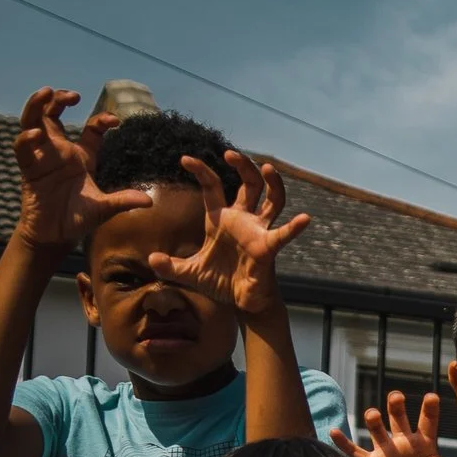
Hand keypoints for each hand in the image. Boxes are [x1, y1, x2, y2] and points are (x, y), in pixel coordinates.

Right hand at [10, 87, 150, 251]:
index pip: (91, 130)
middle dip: (59, 99)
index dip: (101, 120)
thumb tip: (149, 201)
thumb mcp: (104, 208)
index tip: (115, 120)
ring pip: (33, 122)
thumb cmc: (78, 219)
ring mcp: (43, 157)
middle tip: (73, 95)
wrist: (56, 236)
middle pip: (53, 115)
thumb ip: (123, 200)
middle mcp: (60, 151)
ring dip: (37, 106)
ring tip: (46, 93)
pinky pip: (22, 148)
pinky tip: (36, 134)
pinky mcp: (29, 168)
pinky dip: (26, 139)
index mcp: (82, 156)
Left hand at [145, 150, 310, 316]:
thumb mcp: (190, 272)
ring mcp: (258, 231)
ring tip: (268, 168)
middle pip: (248, 183)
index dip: (201, 170)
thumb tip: (152, 258)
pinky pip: (283, 235)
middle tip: (230, 154)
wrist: (241, 302)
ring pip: (271, 199)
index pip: (213, 186)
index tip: (185, 159)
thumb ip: (170, 266)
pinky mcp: (268, 248)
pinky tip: (305, 219)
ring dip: (272, 183)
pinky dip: (294, 228)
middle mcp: (243, 219)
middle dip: (242, 166)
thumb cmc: (220, 282)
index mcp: (221, 219)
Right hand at [334, 390, 450, 456]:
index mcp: (424, 444)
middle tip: (396, 397)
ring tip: (372, 415)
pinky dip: (343, 443)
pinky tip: (334, 432)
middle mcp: (403, 443)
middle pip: (398, 419)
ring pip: (377, 430)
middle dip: (396, 406)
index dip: (430, 409)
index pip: (427, 422)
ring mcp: (385, 453)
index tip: (431, 397)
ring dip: (374, 421)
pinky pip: (354, 452)